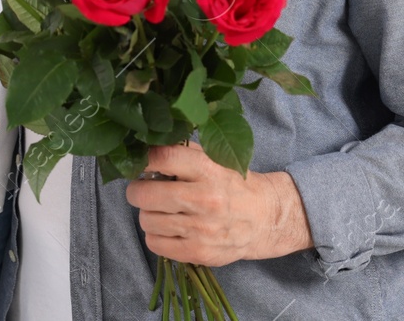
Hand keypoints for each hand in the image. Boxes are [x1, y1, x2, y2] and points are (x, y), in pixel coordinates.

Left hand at [125, 142, 312, 265]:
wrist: (265, 218)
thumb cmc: (233, 184)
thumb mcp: (214, 158)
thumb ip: (182, 152)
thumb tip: (144, 150)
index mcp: (208, 170)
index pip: (162, 158)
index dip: (142, 160)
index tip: (139, 164)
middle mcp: (204, 199)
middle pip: (145, 195)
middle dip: (137, 191)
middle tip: (143, 190)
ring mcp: (201, 229)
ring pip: (147, 221)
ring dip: (149, 214)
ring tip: (162, 211)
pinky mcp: (199, 253)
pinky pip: (155, 244)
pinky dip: (156, 236)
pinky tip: (168, 229)